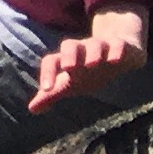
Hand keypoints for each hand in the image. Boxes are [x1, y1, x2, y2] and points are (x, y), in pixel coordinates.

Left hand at [31, 7, 148, 114]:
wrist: (117, 51)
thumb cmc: (89, 71)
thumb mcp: (71, 84)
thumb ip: (52, 94)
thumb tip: (32, 109)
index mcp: (67, 59)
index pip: (52, 61)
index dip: (48, 73)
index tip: (46, 89)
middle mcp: (82, 50)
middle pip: (70, 46)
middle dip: (69, 55)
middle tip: (68, 67)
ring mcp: (101, 46)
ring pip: (95, 44)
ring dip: (93, 53)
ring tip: (92, 63)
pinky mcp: (120, 45)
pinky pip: (118, 44)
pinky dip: (116, 50)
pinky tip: (115, 59)